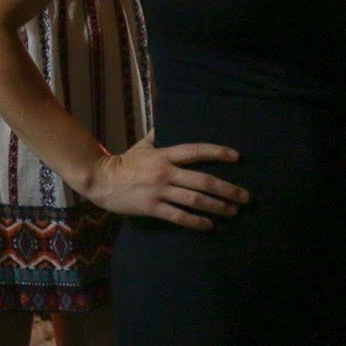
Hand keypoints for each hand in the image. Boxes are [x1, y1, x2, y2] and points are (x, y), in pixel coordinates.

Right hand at [83, 132, 246, 228]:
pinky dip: (196, 221)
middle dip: (227, 189)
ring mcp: (158, 191)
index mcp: (163, 155)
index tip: (237, 157)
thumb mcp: (141, 146)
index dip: (217, 153)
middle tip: (245, 197)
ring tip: (233, 211)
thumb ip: (157, 136)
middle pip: (202, 180)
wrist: (99, 180)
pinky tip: (208, 224)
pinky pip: (179, 216)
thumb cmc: (124, 162)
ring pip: (195, 200)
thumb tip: (167, 120)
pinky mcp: (152, 208)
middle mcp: (164, 173)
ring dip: (218, 206)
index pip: (195, 151)